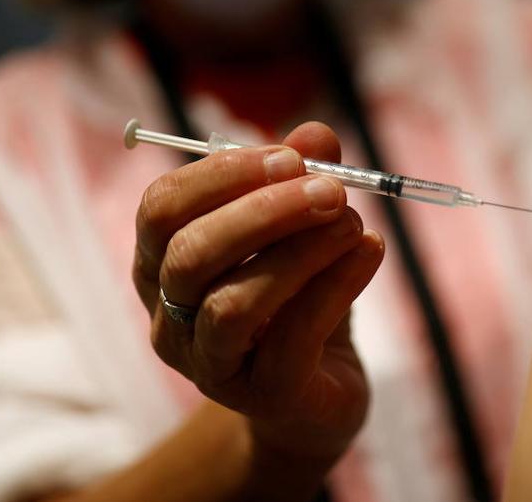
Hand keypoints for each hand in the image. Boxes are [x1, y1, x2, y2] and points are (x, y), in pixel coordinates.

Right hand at [132, 121, 383, 465]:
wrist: (318, 397)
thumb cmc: (296, 301)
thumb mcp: (299, 233)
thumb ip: (301, 181)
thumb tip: (317, 134)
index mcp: (161, 266)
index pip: (161, 210)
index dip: (221, 175)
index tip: (289, 155)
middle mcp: (170, 318)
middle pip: (189, 254)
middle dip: (263, 210)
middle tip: (331, 188)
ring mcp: (210, 365)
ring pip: (232, 303)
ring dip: (300, 252)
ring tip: (353, 223)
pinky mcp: (263, 396)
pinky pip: (291, 338)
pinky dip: (336, 286)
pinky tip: (370, 252)